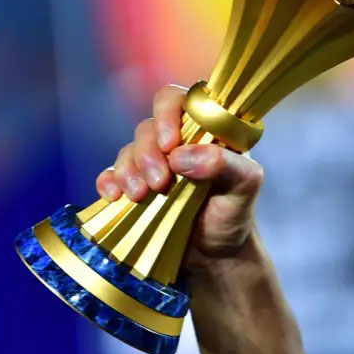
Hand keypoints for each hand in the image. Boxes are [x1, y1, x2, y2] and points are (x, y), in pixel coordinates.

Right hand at [94, 85, 264, 263]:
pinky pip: (110, 175)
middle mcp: (174, 141)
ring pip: (128, 151)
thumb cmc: (234, 210)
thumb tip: (181, 156)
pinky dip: (108, 182)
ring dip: (129, 171)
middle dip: (148, 154)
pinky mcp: (134, 186)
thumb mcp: (245, 186)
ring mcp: (151, 163)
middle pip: (147, 128)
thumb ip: (225, 164)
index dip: (168, 114)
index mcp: (202, 129)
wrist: (217, 252)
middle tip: (159, 183)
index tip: (169, 144)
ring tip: (140, 196)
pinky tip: (114, 197)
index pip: (178, 100)